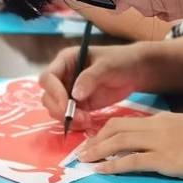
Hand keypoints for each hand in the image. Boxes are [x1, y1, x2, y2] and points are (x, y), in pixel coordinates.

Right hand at [39, 43, 155, 129]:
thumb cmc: (120, 61)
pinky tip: (88, 122)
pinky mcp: (78, 104)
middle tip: (79, 117)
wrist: (134, 72)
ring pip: (55, 108)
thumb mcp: (107, 66)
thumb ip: (91, 77)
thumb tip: (75, 94)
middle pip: (48, 96)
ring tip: (87, 120)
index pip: (48, 77)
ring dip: (67, 118)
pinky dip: (74, 122)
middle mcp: (63, 75)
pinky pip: (68, 116)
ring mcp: (69, 91)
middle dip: (60, 109)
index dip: (54, 92)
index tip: (67, 105)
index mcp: (65, 60)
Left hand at [78, 112, 182, 182]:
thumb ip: (169, 134)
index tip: (93, 140)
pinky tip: (102, 170)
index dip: (104, 130)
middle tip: (81, 151)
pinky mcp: (166, 159)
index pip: (125, 120)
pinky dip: (113, 165)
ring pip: (119, 141)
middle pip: (116, 127)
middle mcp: (157, 126)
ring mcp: (161, 141)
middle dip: (95, 139)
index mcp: (162, 119)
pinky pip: (132, 161)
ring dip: (98, 151)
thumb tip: (154, 144)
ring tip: (84, 161)